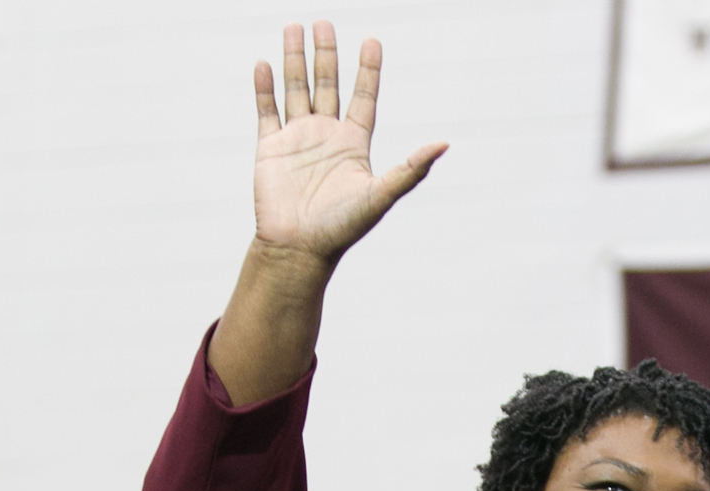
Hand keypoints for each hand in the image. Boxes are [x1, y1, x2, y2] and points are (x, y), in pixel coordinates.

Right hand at [250, 22, 446, 268]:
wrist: (298, 250)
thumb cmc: (342, 229)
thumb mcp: (381, 195)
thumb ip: (411, 169)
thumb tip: (445, 144)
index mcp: (354, 144)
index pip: (364, 98)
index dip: (368, 70)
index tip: (371, 41)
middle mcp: (326, 137)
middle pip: (327, 85)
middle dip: (326, 54)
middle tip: (323, 22)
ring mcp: (297, 140)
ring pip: (296, 90)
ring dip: (295, 60)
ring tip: (294, 28)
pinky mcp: (270, 149)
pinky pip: (267, 111)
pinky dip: (265, 88)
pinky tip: (264, 64)